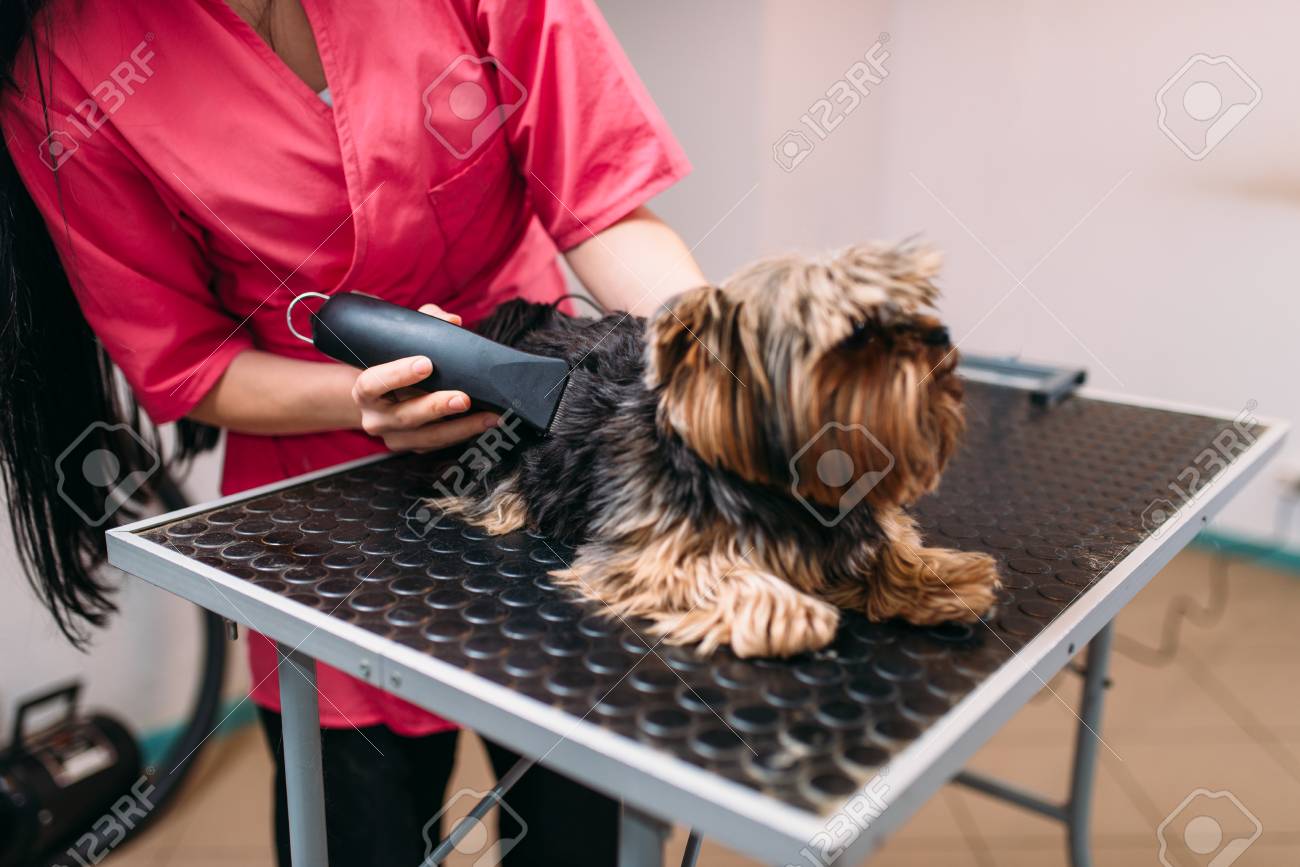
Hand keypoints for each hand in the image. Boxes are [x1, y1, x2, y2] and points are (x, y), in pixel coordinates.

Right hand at [351, 304, 497, 452]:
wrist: (381, 400)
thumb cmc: (393, 365)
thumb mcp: (399, 343)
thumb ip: (423, 323)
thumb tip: (453, 321)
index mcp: (365, 390)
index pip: (373, 383)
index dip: (398, 374)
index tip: (426, 364)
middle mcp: (375, 418)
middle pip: (405, 416)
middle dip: (436, 407)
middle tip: (463, 398)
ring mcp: (394, 437)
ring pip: (428, 437)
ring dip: (461, 428)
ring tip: (489, 417)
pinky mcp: (414, 448)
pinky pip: (440, 444)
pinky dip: (464, 434)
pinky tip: (485, 423)